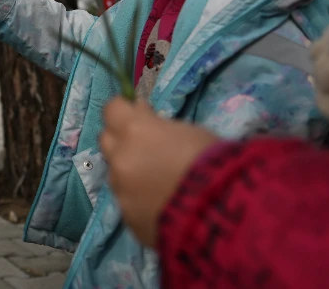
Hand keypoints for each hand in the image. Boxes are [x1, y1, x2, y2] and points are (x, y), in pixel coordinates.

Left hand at [98, 98, 219, 247]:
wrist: (221, 215)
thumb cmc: (213, 163)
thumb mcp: (189, 131)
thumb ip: (158, 126)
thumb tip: (145, 121)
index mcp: (134, 131)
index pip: (112, 109)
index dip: (124, 110)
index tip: (139, 114)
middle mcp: (120, 158)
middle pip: (107, 140)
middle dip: (122, 139)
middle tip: (145, 146)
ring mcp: (121, 191)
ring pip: (116, 174)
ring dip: (131, 173)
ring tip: (159, 183)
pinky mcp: (128, 218)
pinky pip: (128, 202)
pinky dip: (140, 200)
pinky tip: (163, 206)